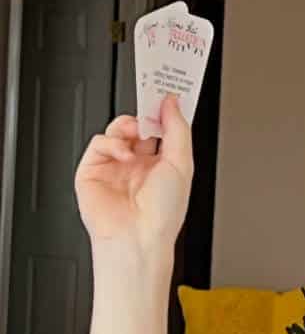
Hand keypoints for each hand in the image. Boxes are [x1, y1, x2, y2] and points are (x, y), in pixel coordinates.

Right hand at [74, 94, 193, 254]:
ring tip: (138, 136)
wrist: (138, 236)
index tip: (168, 97)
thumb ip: (177, 130)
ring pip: (117, 130)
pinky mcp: (93, 170)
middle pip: (138, 127)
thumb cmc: (163, 213)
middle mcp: (140, 165)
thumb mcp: (182, 164)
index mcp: (163, 165)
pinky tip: (124, 154)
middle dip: (145, 115)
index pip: (162, 131)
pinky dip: (111, 142)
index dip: (164, 114)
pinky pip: (99, 142)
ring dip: (128, 127)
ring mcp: (116, 167)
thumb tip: (172, 103)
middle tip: (151, 105)